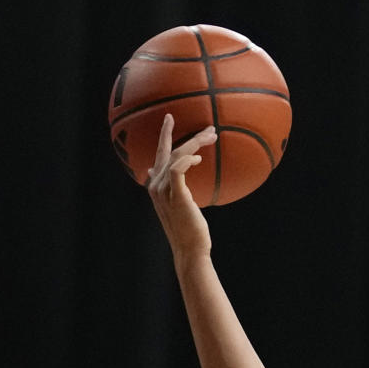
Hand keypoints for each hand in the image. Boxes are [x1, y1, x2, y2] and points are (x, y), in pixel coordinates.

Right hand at [148, 113, 216, 258]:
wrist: (189, 249)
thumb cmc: (188, 230)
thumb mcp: (178, 206)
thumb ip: (171, 187)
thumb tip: (157, 170)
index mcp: (156, 185)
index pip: (159, 154)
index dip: (164, 135)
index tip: (170, 118)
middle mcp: (156, 185)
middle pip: (170, 151)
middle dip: (190, 137)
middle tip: (210, 129)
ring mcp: (164, 190)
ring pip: (177, 156)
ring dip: (196, 144)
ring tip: (213, 139)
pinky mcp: (175, 195)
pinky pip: (178, 168)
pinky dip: (188, 159)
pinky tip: (199, 159)